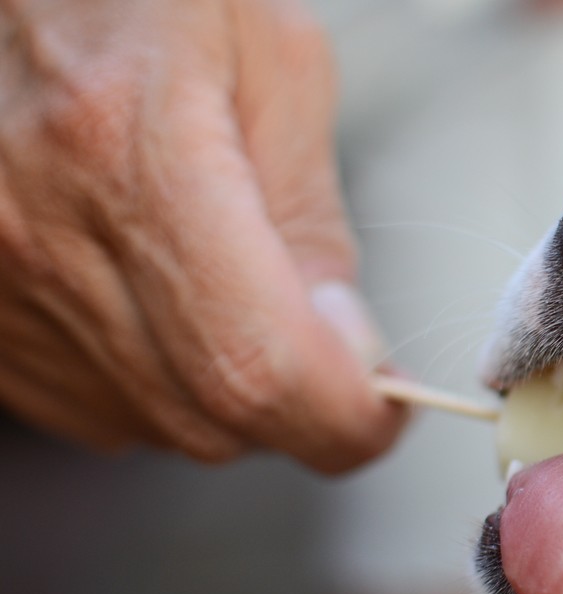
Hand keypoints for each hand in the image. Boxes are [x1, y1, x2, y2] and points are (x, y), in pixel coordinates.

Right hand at [0, 0, 405, 472]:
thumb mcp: (272, 61)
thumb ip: (312, 215)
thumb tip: (348, 346)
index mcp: (126, 148)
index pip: (253, 364)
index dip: (342, 418)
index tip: (386, 409)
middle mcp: (38, 234)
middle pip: (210, 415)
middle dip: (301, 402)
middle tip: (334, 340)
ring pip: (156, 426)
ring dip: (231, 394)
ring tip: (243, 294)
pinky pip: (96, 410)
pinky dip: (162, 385)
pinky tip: (174, 305)